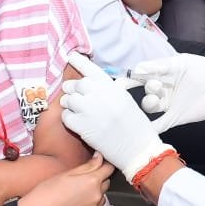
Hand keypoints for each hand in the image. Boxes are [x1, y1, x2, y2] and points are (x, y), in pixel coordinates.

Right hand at [17, 154, 112, 205]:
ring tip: (76, 193)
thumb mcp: (66, 173)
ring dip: (94, 193)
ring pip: (101, 197)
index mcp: (92, 181)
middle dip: (98, 179)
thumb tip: (100, 157)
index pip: (109, 169)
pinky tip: (74, 204)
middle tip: (81, 180)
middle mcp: (97, 196)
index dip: (104, 165)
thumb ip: (87, 165)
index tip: (99, 164)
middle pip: (106, 183)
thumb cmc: (47, 191)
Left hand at [60, 54, 171, 176]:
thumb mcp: (127, 102)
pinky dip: (69, 120)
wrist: (138, 149)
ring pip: (68, 99)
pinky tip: (77, 124)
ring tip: (77, 112)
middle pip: (76, 84)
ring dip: (70, 105)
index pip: (92, 70)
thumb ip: (111, 91)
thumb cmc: (135, 127)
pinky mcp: (83, 126)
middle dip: (72, 90)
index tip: (71, 55)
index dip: (80, 62)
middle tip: (74, 96)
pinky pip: (66, 116)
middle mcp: (101, 95)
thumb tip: (95, 85)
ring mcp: (91, 110)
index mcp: (113, 88)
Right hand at [133, 53, 204, 131]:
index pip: (143, 73)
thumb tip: (137, 69)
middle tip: (147, 87)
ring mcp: (170, 103)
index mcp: (166, 72)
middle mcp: (166, 88)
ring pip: (149, 106)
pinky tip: (139, 129)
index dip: (130, 77)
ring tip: (156, 100)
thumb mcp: (182, 63)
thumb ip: (159, 66)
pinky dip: (148, 128)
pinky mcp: (175, 117)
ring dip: (148, 102)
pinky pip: (158, 124)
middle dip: (141, 87)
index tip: (120, 81)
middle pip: (145, 89)